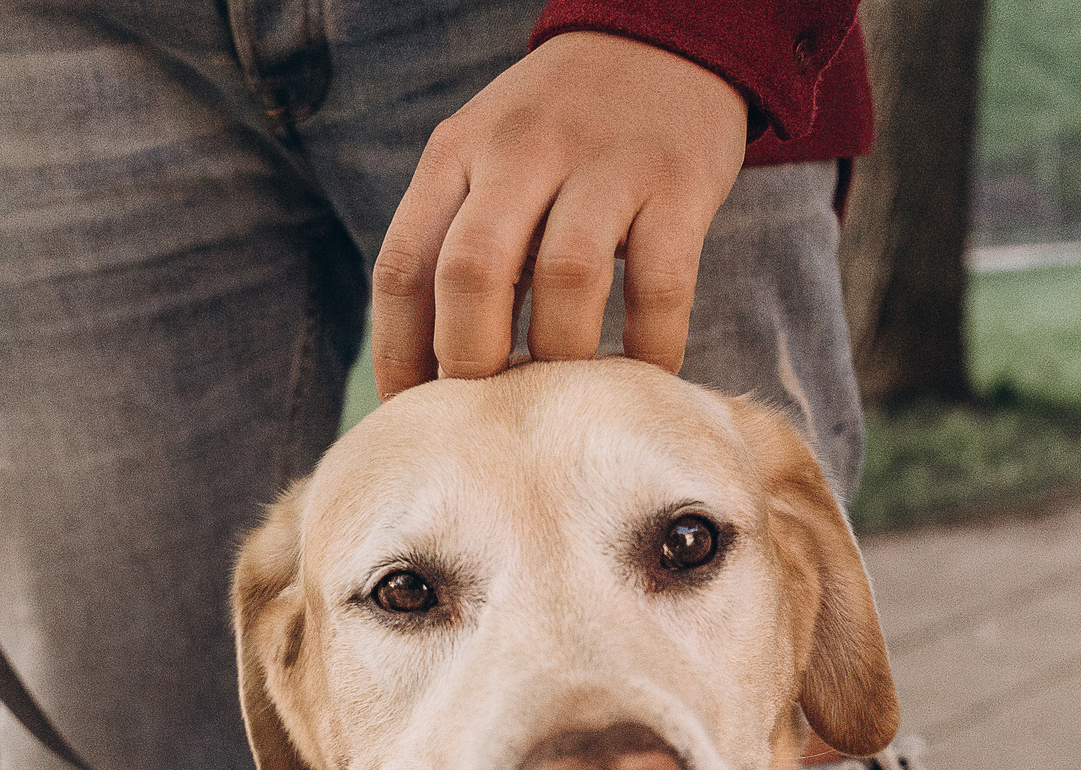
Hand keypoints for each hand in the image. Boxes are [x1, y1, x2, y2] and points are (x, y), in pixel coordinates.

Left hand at [372, 33, 747, 398]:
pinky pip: (659, 289)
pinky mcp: (679, 184)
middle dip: (471, 362)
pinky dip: (649, 350)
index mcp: (456, 153)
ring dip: (561, 357)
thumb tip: (429, 375)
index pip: (402, 267)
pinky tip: (640, 376)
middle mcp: (522, 151)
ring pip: (565, 279)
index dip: (400, 357)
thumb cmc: (560, 133)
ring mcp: (605, 164)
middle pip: (471, 273)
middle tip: (492, 411)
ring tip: (565, 396)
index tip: (413, 416)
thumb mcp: (486, 160)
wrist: (662, 43)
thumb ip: (454, 240)